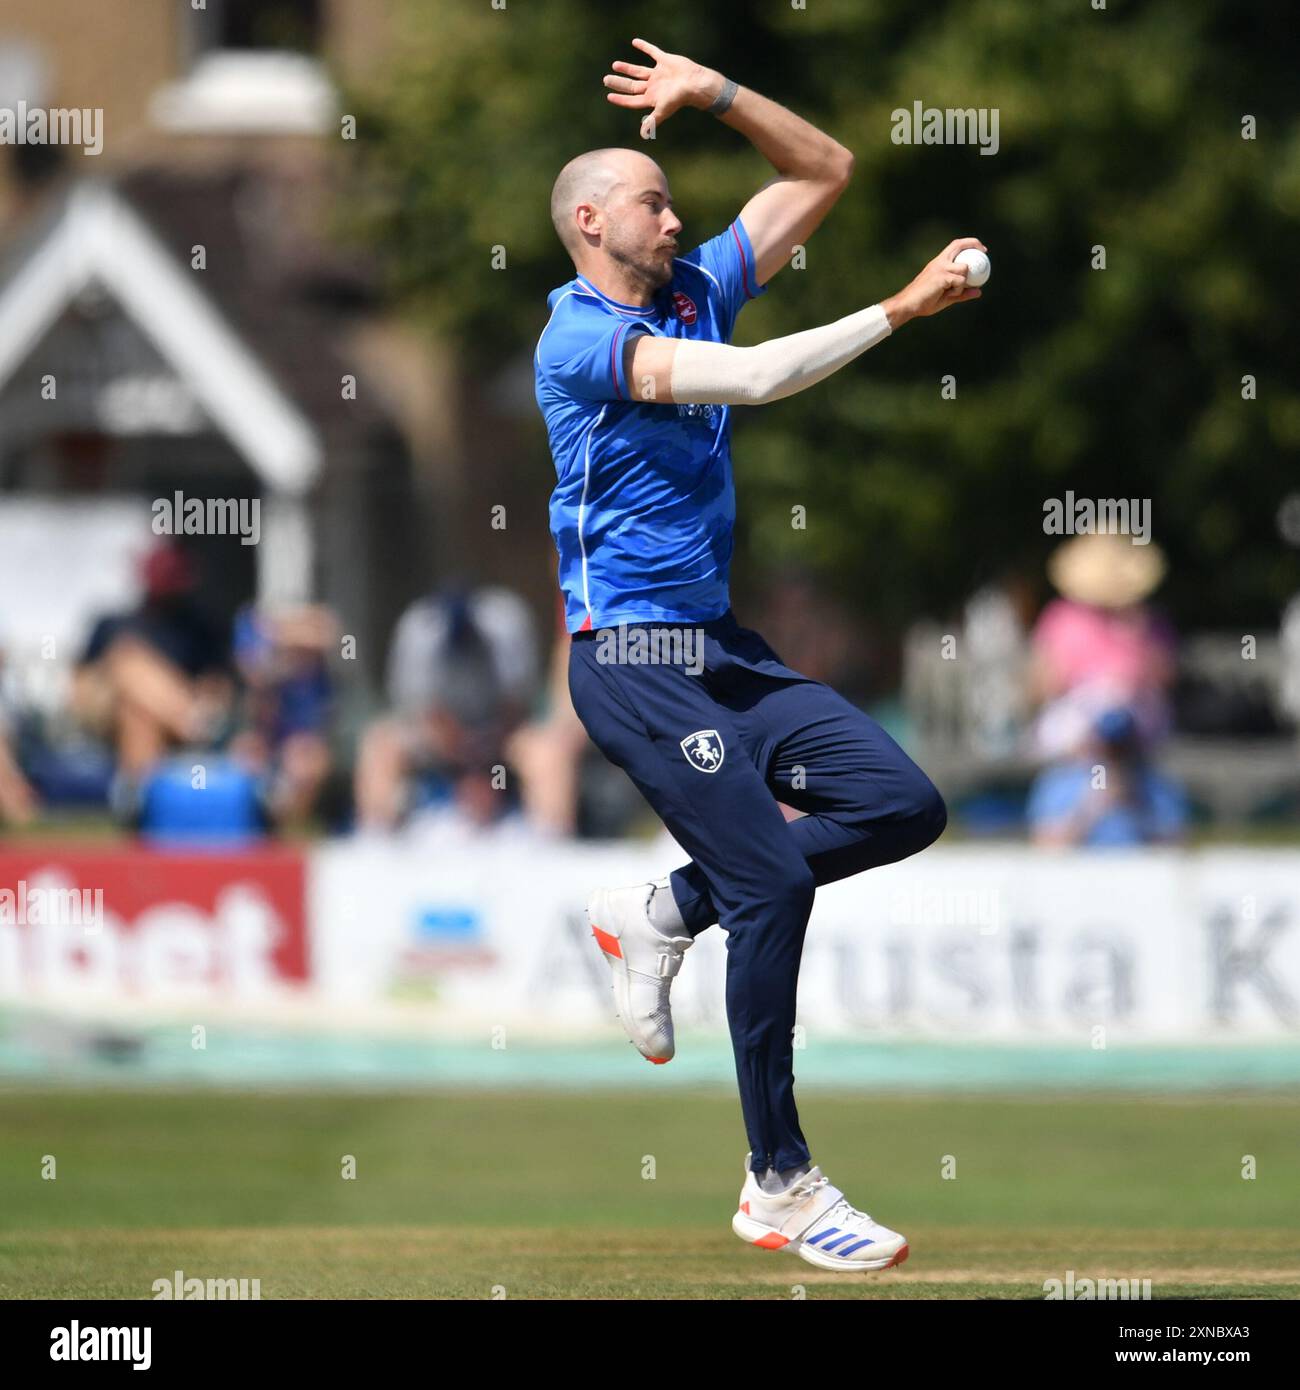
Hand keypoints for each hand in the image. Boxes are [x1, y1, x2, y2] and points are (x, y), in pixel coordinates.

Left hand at [603, 37, 723, 138]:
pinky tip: (634, 42)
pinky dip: (644, 47)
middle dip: (619, 83)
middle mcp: (653, 86)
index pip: (632, 100)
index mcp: (651, 98)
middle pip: (632, 85)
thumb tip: (643, 135)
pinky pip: (652, 52)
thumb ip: (652, 121)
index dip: (620, 99)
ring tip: (615, 65)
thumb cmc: (679, 98)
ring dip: (627, 68)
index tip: (609, 96)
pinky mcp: (665, 61)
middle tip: (606, 80)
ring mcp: (658, 74)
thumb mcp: (663, 109)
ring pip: (639, 71)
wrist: (695, 83)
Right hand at [881, 237, 985, 327]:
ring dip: (964, 282)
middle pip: (959, 245)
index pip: (955, 246)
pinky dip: (958, 290)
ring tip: (952, 292)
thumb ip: (962, 293)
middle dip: (974, 244)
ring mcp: (940, 268)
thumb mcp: (947, 297)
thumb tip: (979, 291)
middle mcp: (940, 262)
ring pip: (964, 269)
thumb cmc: (924, 302)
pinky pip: (960, 281)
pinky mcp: (941, 276)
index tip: (981, 250)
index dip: (970, 244)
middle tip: (984, 252)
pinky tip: (947, 295)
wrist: (908, 305)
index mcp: (939, 263)